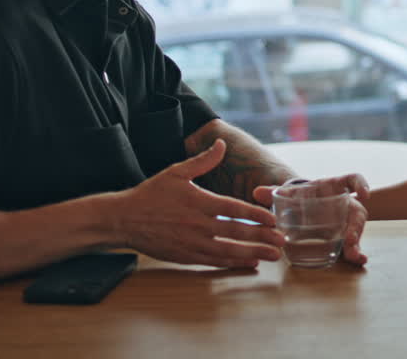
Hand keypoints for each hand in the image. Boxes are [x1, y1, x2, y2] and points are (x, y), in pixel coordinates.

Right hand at [112, 139, 284, 267]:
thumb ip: (203, 160)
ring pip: (229, 250)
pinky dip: (234, 263)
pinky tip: (250, 263)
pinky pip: (215, 262)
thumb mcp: (176, 172)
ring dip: (253, 254)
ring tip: (273, 256)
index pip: (234, 209)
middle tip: (283, 241)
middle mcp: (198, 224)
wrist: (123, 220)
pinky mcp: (186, 256)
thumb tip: (222, 143)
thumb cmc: (151, 194)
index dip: (256, 215)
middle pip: (236, 233)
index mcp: (199, 202)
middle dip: (262, 237)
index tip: (274, 219)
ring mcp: (192, 243)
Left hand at [253, 174, 370, 265]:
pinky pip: (353, 244)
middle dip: (356, 226)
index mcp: (335, 187)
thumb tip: (256, 192)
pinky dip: (356, 253)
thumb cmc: (303, 197)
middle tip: (350, 240)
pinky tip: (358, 261)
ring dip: (356, 243)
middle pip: (357, 212)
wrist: (307, 207)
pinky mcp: (345, 236)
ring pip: (357, 231)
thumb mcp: (290, 194)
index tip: (365, 195)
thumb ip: (275, 193)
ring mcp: (348, 221)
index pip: (353, 180)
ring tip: (354, 256)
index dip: (361, 185)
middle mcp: (346, 203)